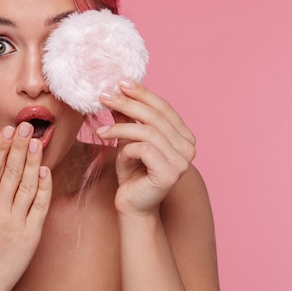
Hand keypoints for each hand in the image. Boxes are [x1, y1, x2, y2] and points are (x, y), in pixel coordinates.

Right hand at [0, 121, 51, 290]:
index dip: (2, 148)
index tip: (9, 130)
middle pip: (12, 172)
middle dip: (21, 146)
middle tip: (29, 126)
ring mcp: (16, 223)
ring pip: (28, 185)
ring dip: (34, 161)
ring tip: (39, 141)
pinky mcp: (31, 236)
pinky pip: (40, 207)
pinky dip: (44, 188)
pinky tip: (46, 171)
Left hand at [96, 80, 195, 216]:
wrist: (132, 207)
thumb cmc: (132, 174)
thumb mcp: (128, 139)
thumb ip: (128, 118)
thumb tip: (117, 91)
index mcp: (184, 136)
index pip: (164, 107)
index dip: (143, 93)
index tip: (120, 83)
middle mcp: (189, 148)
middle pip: (156, 116)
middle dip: (127, 103)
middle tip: (104, 97)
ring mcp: (183, 162)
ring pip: (148, 131)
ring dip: (121, 128)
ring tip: (102, 131)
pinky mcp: (170, 173)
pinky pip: (144, 149)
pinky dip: (126, 148)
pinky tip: (117, 154)